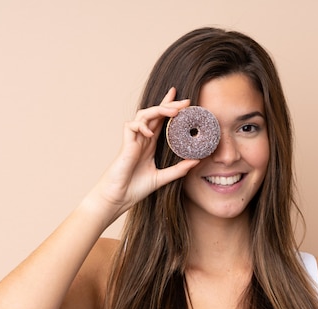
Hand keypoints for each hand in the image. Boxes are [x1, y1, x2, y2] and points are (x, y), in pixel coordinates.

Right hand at [88, 88, 199, 221]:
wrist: (119, 197)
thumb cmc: (136, 188)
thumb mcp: (162, 178)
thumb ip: (179, 170)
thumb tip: (197, 161)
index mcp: (150, 144)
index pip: (161, 121)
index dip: (170, 108)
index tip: (185, 101)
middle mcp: (142, 139)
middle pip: (155, 113)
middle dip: (169, 104)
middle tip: (186, 101)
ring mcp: (133, 140)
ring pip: (144, 115)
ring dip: (158, 110)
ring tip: (173, 111)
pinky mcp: (125, 144)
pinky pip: (131, 126)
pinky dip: (141, 126)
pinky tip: (149, 133)